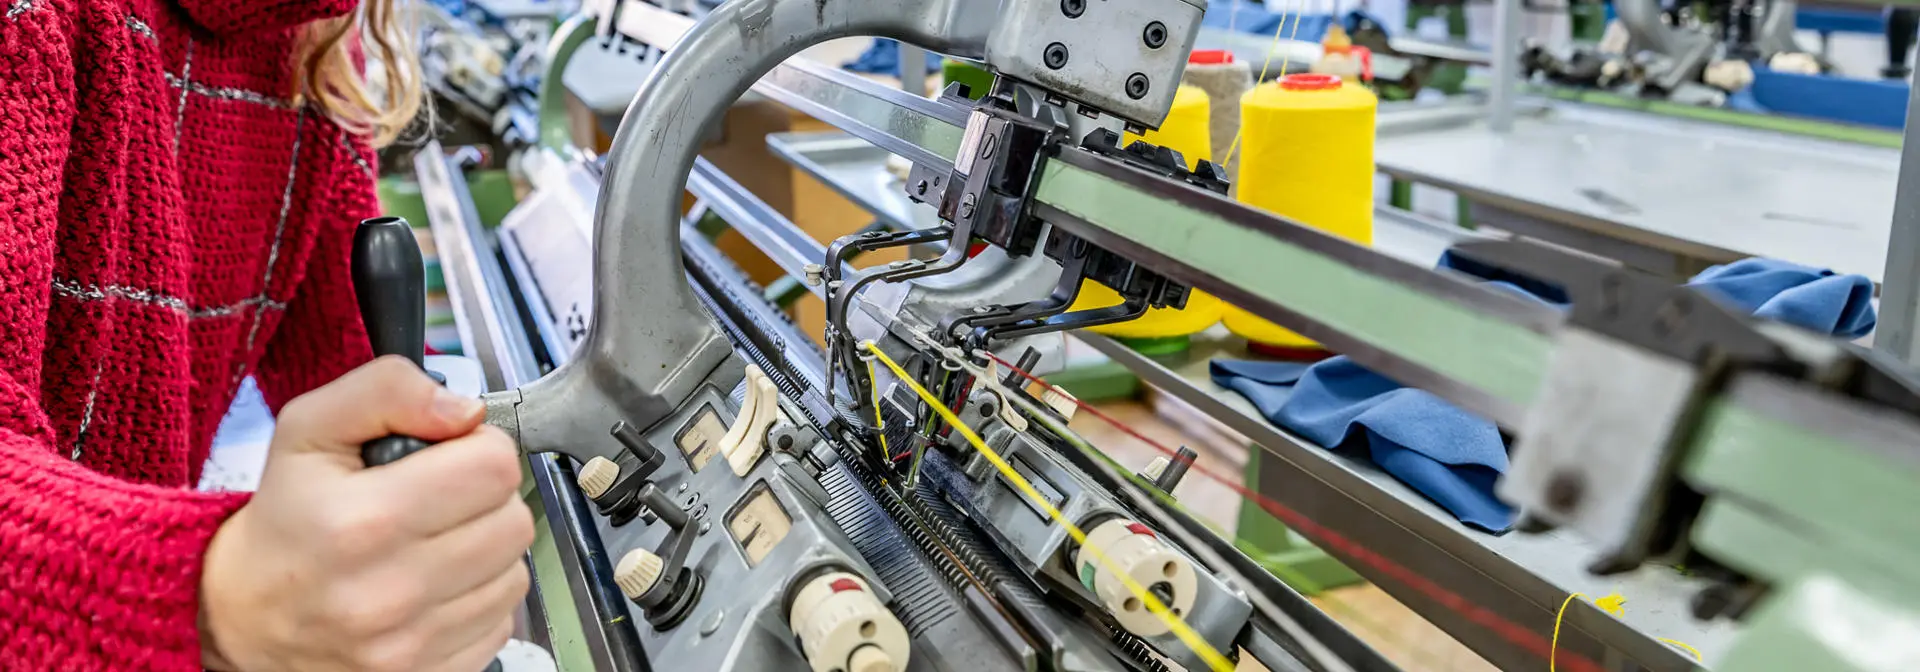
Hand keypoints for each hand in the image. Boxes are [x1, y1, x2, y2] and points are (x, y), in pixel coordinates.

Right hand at [200, 356, 533, 671]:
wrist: (244, 616)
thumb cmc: (285, 519)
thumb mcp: (309, 430)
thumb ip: (387, 391)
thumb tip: (464, 409)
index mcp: (364, 520)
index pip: (495, 466)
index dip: (479, 448)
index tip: (449, 455)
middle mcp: (391, 590)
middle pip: (515, 520)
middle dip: (486, 499)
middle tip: (440, 500)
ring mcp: (411, 643)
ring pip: (516, 572)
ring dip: (486, 550)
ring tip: (433, 543)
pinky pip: (502, 622)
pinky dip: (478, 599)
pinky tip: (434, 587)